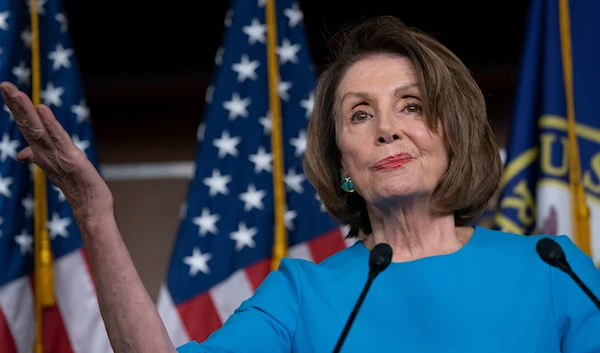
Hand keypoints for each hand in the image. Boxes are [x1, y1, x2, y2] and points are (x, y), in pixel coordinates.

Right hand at [0, 81, 112, 221]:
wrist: (90, 207)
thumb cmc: (76, 187)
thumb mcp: (55, 167)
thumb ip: (37, 157)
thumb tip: (20, 154)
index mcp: (42, 152)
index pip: (26, 126)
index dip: (16, 109)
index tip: (6, 89)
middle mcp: (46, 153)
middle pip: (28, 125)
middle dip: (16, 104)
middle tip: (4, 84)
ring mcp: (57, 155)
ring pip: (38, 129)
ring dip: (27, 110)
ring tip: (16, 92)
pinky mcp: (71, 158)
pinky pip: (59, 139)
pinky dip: (51, 124)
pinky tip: (42, 109)